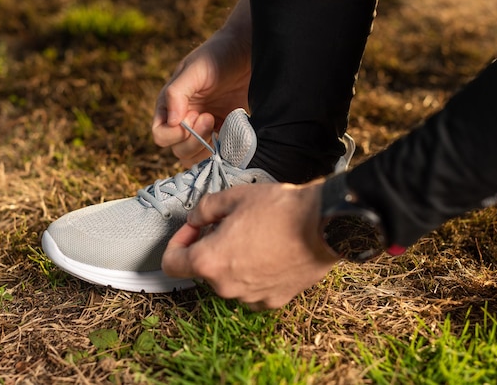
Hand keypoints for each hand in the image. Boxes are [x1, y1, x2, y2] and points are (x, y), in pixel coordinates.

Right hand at [152, 0, 251, 167]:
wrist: (248, 52)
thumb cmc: (218, 56)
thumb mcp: (194, 70)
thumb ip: (177, 93)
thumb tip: (172, 121)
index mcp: (170, 106)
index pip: (161, 135)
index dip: (175, 134)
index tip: (195, 116)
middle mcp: (184, 121)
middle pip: (178, 150)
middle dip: (194, 140)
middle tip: (211, 118)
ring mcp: (204, 130)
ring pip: (196, 157)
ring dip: (206, 149)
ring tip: (219, 124)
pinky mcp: (224, 133)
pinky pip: (217, 155)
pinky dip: (222, 152)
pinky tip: (231, 134)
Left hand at [161, 181, 339, 309]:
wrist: (324, 225)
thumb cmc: (279, 210)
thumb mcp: (233, 196)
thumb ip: (203, 210)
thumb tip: (195, 220)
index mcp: (209, 262)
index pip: (171, 264)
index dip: (177, 242)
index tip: (193, 230)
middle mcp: (226, 287)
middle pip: (204, 270)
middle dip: (210, 247)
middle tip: (230, 224)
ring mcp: (251, 297)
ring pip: (230, 279)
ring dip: (233, 261)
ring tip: (254, 236)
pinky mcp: (274, 300)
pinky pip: (253, 288)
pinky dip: (255, 273)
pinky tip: (270, 252)